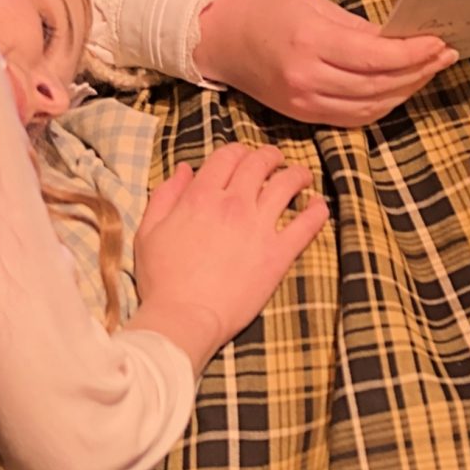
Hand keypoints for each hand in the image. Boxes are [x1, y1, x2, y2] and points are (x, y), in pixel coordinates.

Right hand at [131, 142, 328, 369]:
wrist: (184, 317)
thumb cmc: (162, 279)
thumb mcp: (149, 231)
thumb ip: (166, 195)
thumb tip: (185, 169)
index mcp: (201, 196)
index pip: (227, 157)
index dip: (237, 151)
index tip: (244, 157)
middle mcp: (233, 204)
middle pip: (259, 163)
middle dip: (270, 156)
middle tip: (275, 160)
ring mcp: (258, 227)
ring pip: (287, 185)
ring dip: (297, 175)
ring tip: (302, 176)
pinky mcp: (277, 254)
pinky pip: (306, 226)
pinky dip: (317, 212)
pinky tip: (320, 206)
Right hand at [193, 0, 453, 126]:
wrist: (223, 37)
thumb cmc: (270, 10)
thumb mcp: (316, 5)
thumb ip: (359, 28)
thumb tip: (402, 41)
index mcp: (310, 41)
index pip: (375, 58)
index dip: (413, 54)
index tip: (440, 42)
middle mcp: (307, 78)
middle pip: (378, 86)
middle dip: (418, 72)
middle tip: (445, 55)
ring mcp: (304, 103)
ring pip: (371, 108)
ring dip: (405, 91)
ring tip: (428, 71)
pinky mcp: (303, 116)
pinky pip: (353, 118)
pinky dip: (381, 106)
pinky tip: (399, 89)